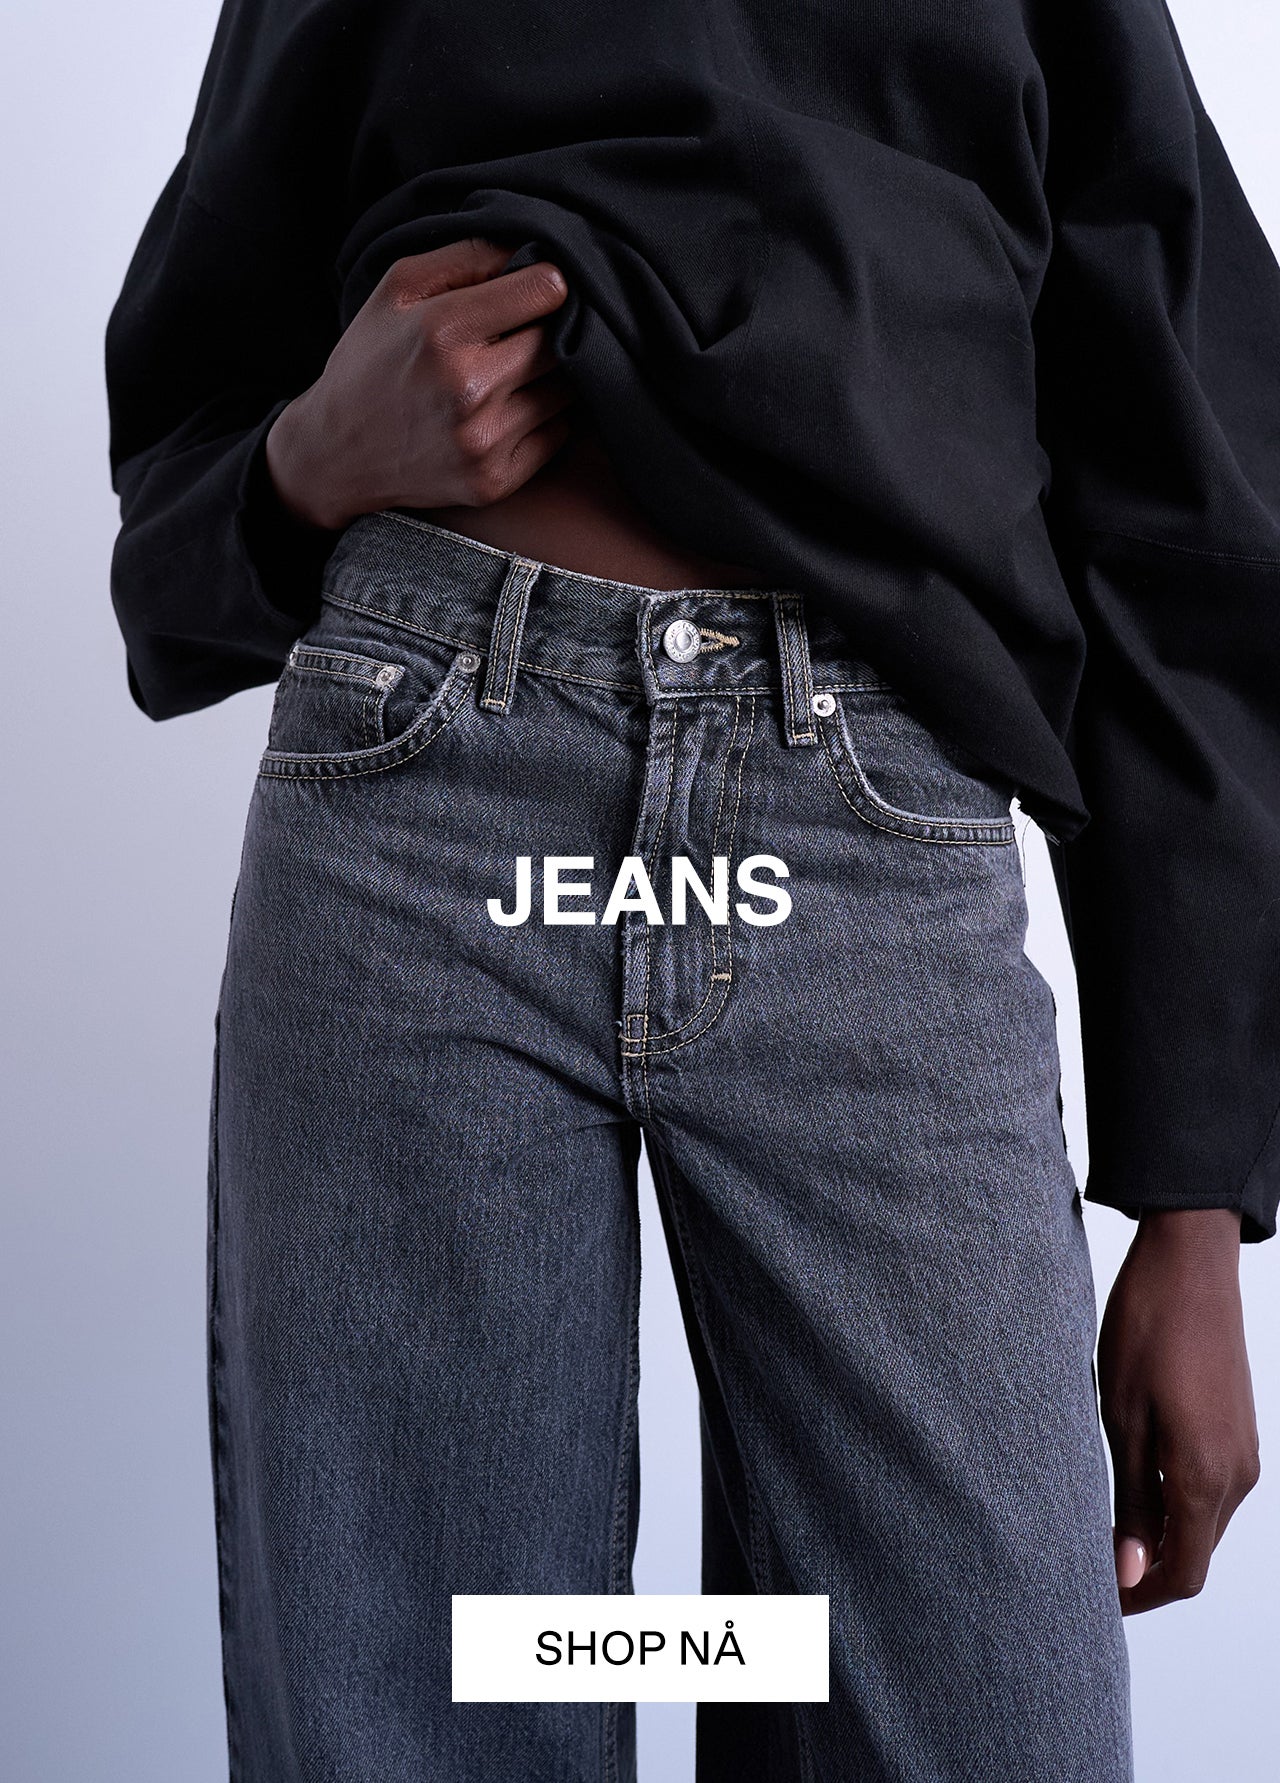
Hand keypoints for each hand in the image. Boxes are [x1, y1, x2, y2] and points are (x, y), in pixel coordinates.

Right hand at [264, 237, 577, 531]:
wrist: (337, 454)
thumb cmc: (371, 360)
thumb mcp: (397, 289)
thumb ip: (465, 256)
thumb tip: (529, 246)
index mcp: (442, 331)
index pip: (545, 290)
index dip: (544, 284)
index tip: (531, 290)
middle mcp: (468, 389)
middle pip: (559, 342)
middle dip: (547, 331)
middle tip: (521, 334)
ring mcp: (483, 441)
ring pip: (564, 390)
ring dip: (548, 377)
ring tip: (511, 373)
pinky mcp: (494, 481)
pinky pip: (557, 434)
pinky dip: (543, 419)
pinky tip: (508, 411)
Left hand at [1098, 1206, 1259, 1613]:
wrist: (1189, 1263)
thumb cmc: (1148, 1328)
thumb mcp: (1122, 1416)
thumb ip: (1132, 1499)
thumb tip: (1132, 1572)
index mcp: (1205, 1476)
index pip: (1182, 1573)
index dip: (1139, 1597)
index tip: (1094, 1598)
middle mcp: (1237, 1474)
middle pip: (1195, 1554)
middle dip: (1147, 1572)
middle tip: (1086, 1563)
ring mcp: (1244, 1452)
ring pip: (1202, 1522)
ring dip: (1160, 1536)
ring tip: (1102, 1525)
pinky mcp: (1239, 1430)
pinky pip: (1210, 1489)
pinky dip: (1175, 1502)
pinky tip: (1133, 1483)